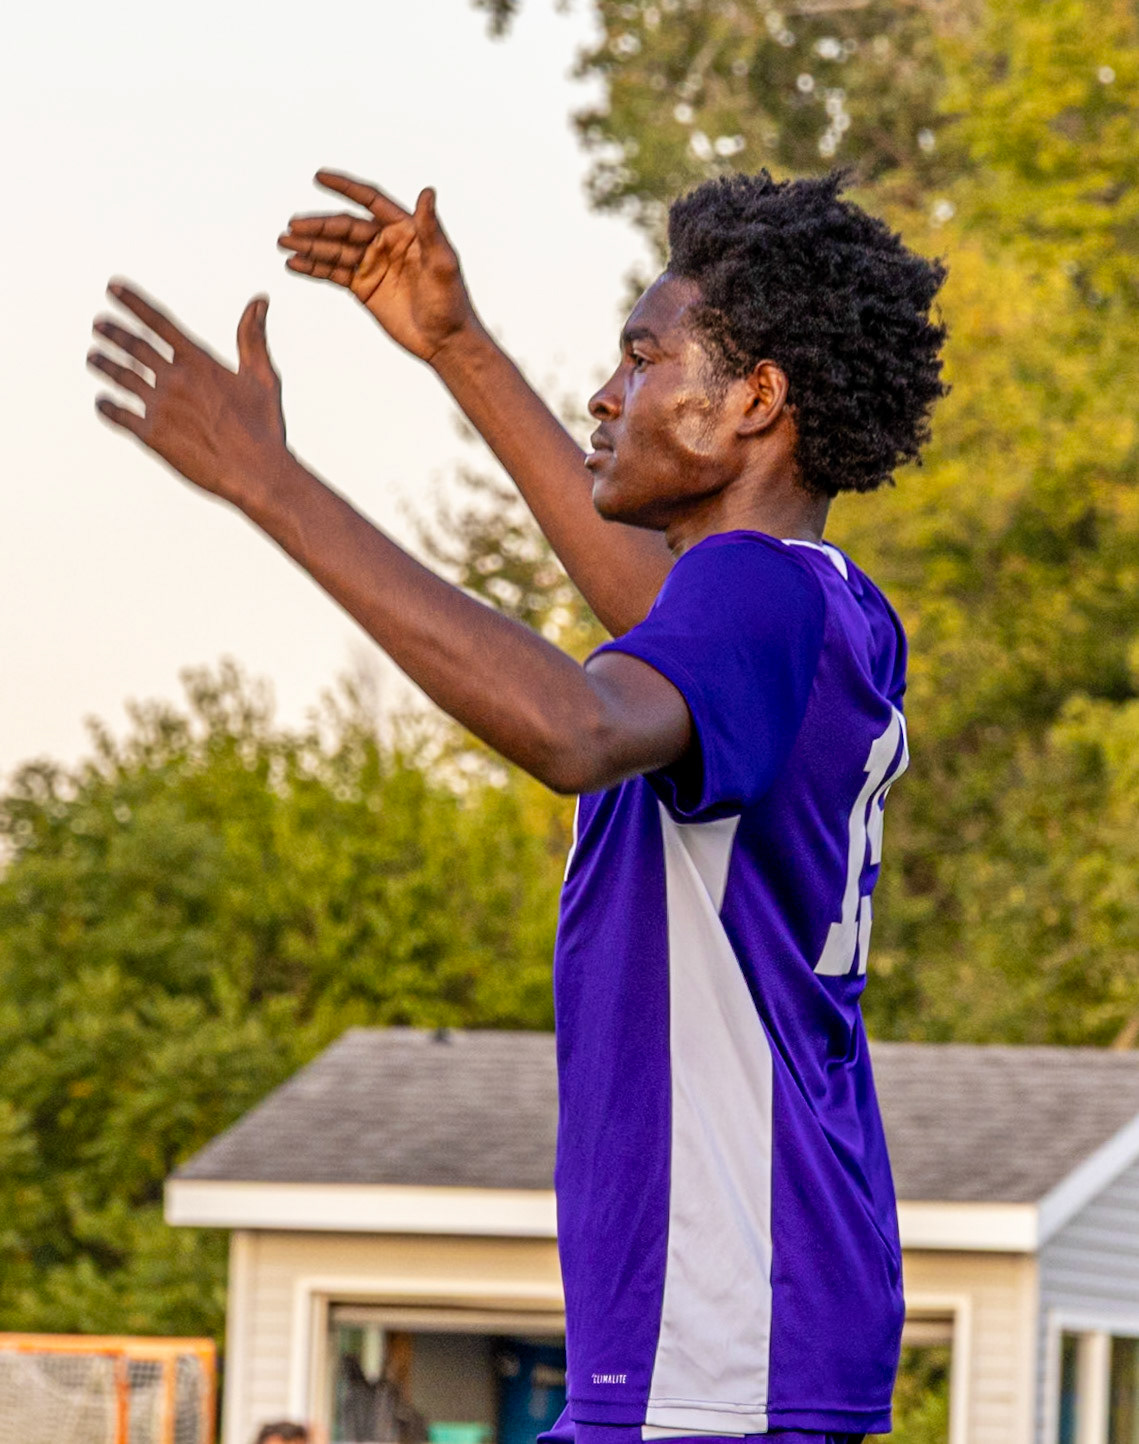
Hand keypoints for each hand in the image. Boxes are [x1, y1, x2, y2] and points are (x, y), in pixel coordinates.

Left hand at [87, 282, 287, 507]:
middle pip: (135, 347)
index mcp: (200, 362)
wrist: (254, 473)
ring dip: (104, 364)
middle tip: (99, 325)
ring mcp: (160, 407)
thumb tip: (259, 300)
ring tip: (93, 357)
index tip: (112, 287)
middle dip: (113, 333)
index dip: (133, 303)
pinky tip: (102, 403)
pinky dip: (107, 407)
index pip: (159, 323)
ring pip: (122, 378)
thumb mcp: (263, 378)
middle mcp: (175, 379)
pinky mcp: (152, 435)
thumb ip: (252, 337)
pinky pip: (119, 416)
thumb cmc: (264, 427)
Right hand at [278, 171, 477, 364]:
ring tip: (283, 242)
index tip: (319, 176)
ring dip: (309, 246)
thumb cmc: (452, 302)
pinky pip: (334, 273)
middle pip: (345, 228)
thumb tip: (428, 191)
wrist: (446, 342)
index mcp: (405, 229)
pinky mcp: (363, 287)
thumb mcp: (443, 263)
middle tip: (292, 226)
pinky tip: (294, 264)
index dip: (345, 188)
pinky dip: (314, 268)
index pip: (370, 201)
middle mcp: (386, 242)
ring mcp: (373, 265)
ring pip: (335, 250)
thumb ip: (430, 229)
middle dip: (318, 226)